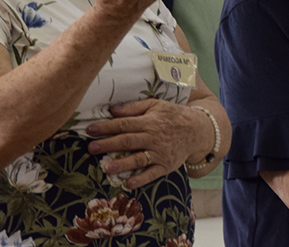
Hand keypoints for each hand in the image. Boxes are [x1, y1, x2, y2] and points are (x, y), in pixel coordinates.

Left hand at [85, 99, 209, 188]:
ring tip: (107, 168)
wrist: (197, 130)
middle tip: (91, 149)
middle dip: (108, 144)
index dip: (106, 127)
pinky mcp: (166, 165)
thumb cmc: (173, 115)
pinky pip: (153, 174)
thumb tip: (112, 110)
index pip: (124, 124)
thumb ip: (133, 107)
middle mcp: (153, 137)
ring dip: (122, 164)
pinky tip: (129, 183)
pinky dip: (141, 179)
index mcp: (149, 121)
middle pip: (128, 141)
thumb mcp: (155, 105)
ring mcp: (160, 153)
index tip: (90, 130)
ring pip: (138, 159)